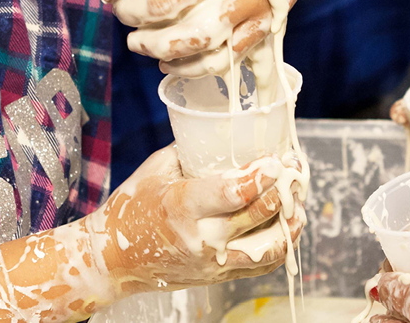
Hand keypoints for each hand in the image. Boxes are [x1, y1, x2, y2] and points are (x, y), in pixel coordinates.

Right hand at [83, 146, 304, 294]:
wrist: (112, 259)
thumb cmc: (132, 208)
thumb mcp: (156, 170)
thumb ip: (191, 152)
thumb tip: (224, 132)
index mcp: (182, 205)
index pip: (233, 193)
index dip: (261, 177)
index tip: (277, 162)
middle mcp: (200, 237)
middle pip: (256, 216)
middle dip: (282, 191)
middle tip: (294, 171)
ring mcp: (210, 261)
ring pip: (267, 247)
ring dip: (290, 223)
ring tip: (297, 202)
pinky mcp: (217, 276)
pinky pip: (260, 266)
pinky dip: (280, 247)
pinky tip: (288, 228)